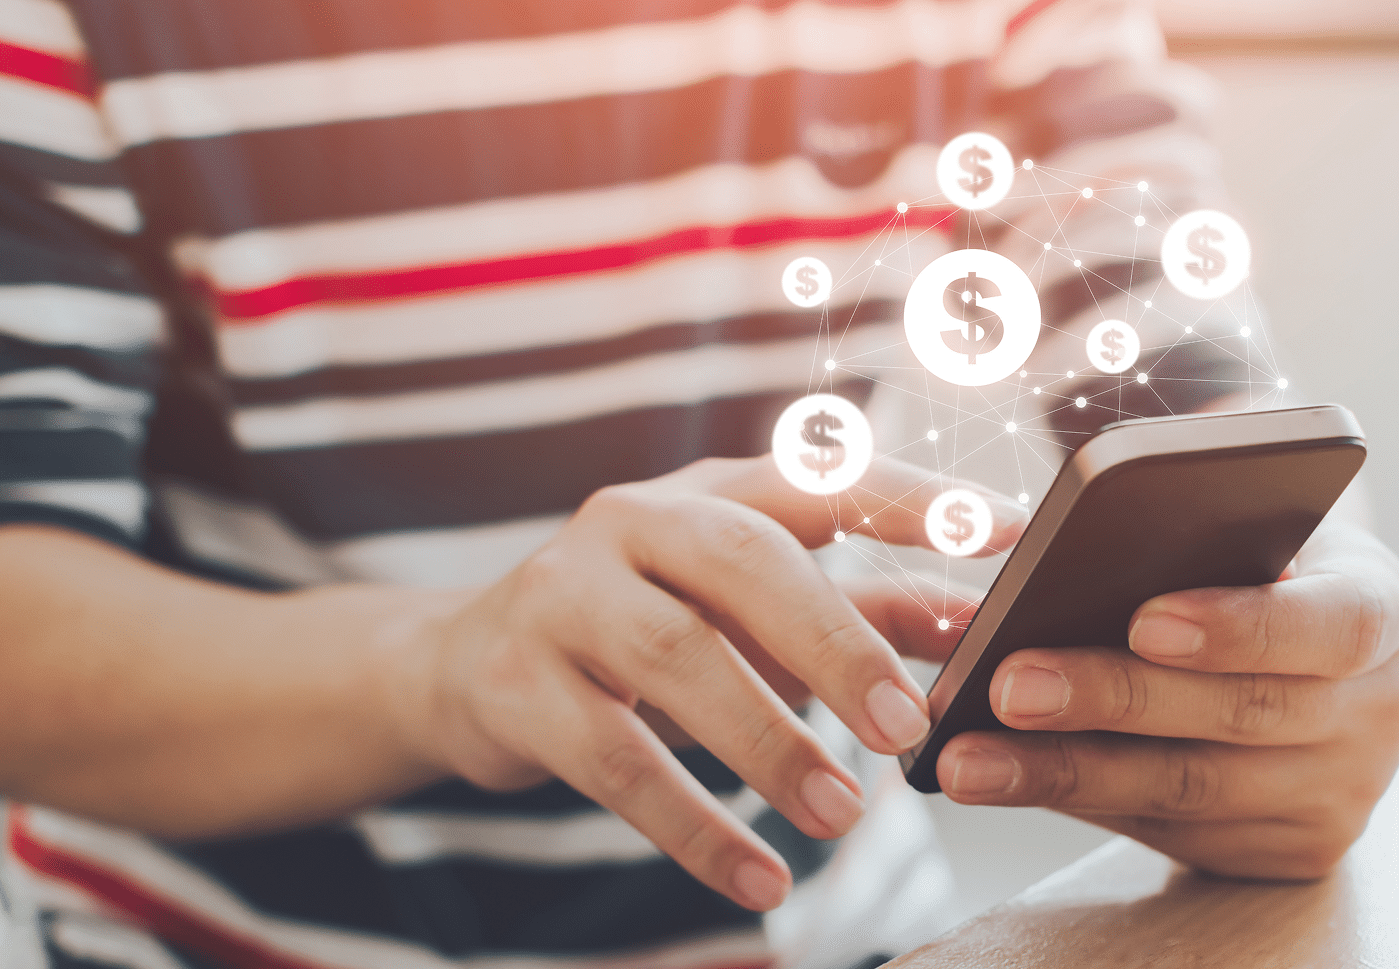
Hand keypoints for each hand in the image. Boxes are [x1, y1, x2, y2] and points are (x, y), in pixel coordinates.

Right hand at [398, 456, 1024, 909]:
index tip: (1003, 532)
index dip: (908, 500)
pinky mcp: (519, 684)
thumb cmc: (635, 627)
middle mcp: (630, 522)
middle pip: (742, 562)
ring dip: (768, 742)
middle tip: (907, 723)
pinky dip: (693, 826)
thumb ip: (854, 608)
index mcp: (702, 493)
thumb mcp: (741, 608)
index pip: (814, 479)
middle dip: (834, 639)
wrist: (465, 667)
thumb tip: (971, 619)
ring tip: (843, 815)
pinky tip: (758, 876)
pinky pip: (615, 761)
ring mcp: (564, 596)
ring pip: (675, 659)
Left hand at [937, 519, 1398, 877]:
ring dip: (1061, 773)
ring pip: (1185, 788)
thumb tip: (1055, 545)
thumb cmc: (1251, 568)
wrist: (1303, 650)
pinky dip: (1073, 800)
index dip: (1239, 626)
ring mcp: (1328, 794)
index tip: (1145, 619)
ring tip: (966, 759)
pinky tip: (1003, 778)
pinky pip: (1165, 827)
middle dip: (1110, 701)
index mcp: (1372, 613)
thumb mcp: (1252, 533)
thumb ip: (1191, 532)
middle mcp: (1367, 715)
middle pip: (1236, 715)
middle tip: (1007, 685)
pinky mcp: (1279, 849)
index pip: (1330, 625)